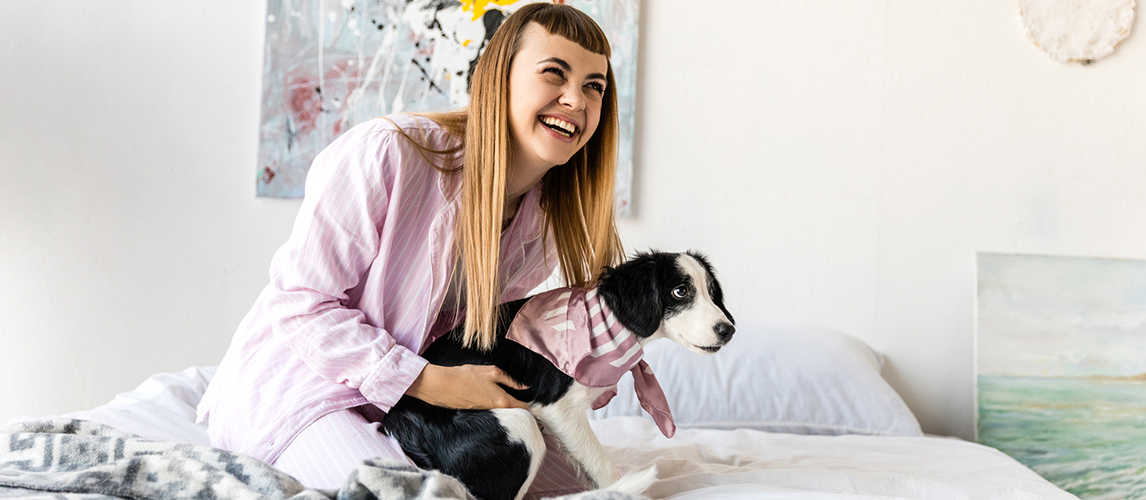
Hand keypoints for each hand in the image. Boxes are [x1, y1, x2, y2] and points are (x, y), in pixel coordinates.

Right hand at [406, 364, 529, 409]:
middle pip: (513, 413)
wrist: (442, 386)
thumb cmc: (466, 376)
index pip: (523, 408)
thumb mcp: (492, 372)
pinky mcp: (475, 411)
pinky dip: (497, 409)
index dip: (532, 409)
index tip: (539, 411)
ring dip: (509, 410)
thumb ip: (510, 380)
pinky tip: (495, 401)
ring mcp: (484, 412)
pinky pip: (491, 411)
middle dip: (522, 412)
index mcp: (501, 400)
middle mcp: (494, 409)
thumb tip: (525, 386)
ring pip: (502, 413)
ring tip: (516, 404)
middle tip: (530, 410)